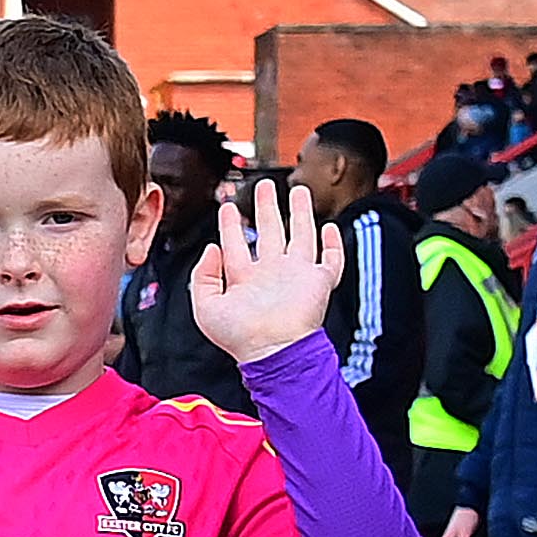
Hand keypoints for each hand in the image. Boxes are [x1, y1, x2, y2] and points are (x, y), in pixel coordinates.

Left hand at [190, 180, 334, 361]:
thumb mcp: (205, 307)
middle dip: (267, 208)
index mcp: (245, 279)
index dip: (230, 225)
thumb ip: (203, 277)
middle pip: (270, 232)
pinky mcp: (319, 282)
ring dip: (300, 213)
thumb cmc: (240, 335)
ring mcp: (297, 276)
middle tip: (264, 186)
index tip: (226, 206)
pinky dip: (333, 244)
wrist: (274, 350)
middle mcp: (271, 274)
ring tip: (298, 191)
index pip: (236, 245)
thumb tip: (212, 248)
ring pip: (301, 236)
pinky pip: (331, 260)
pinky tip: (330, 228)